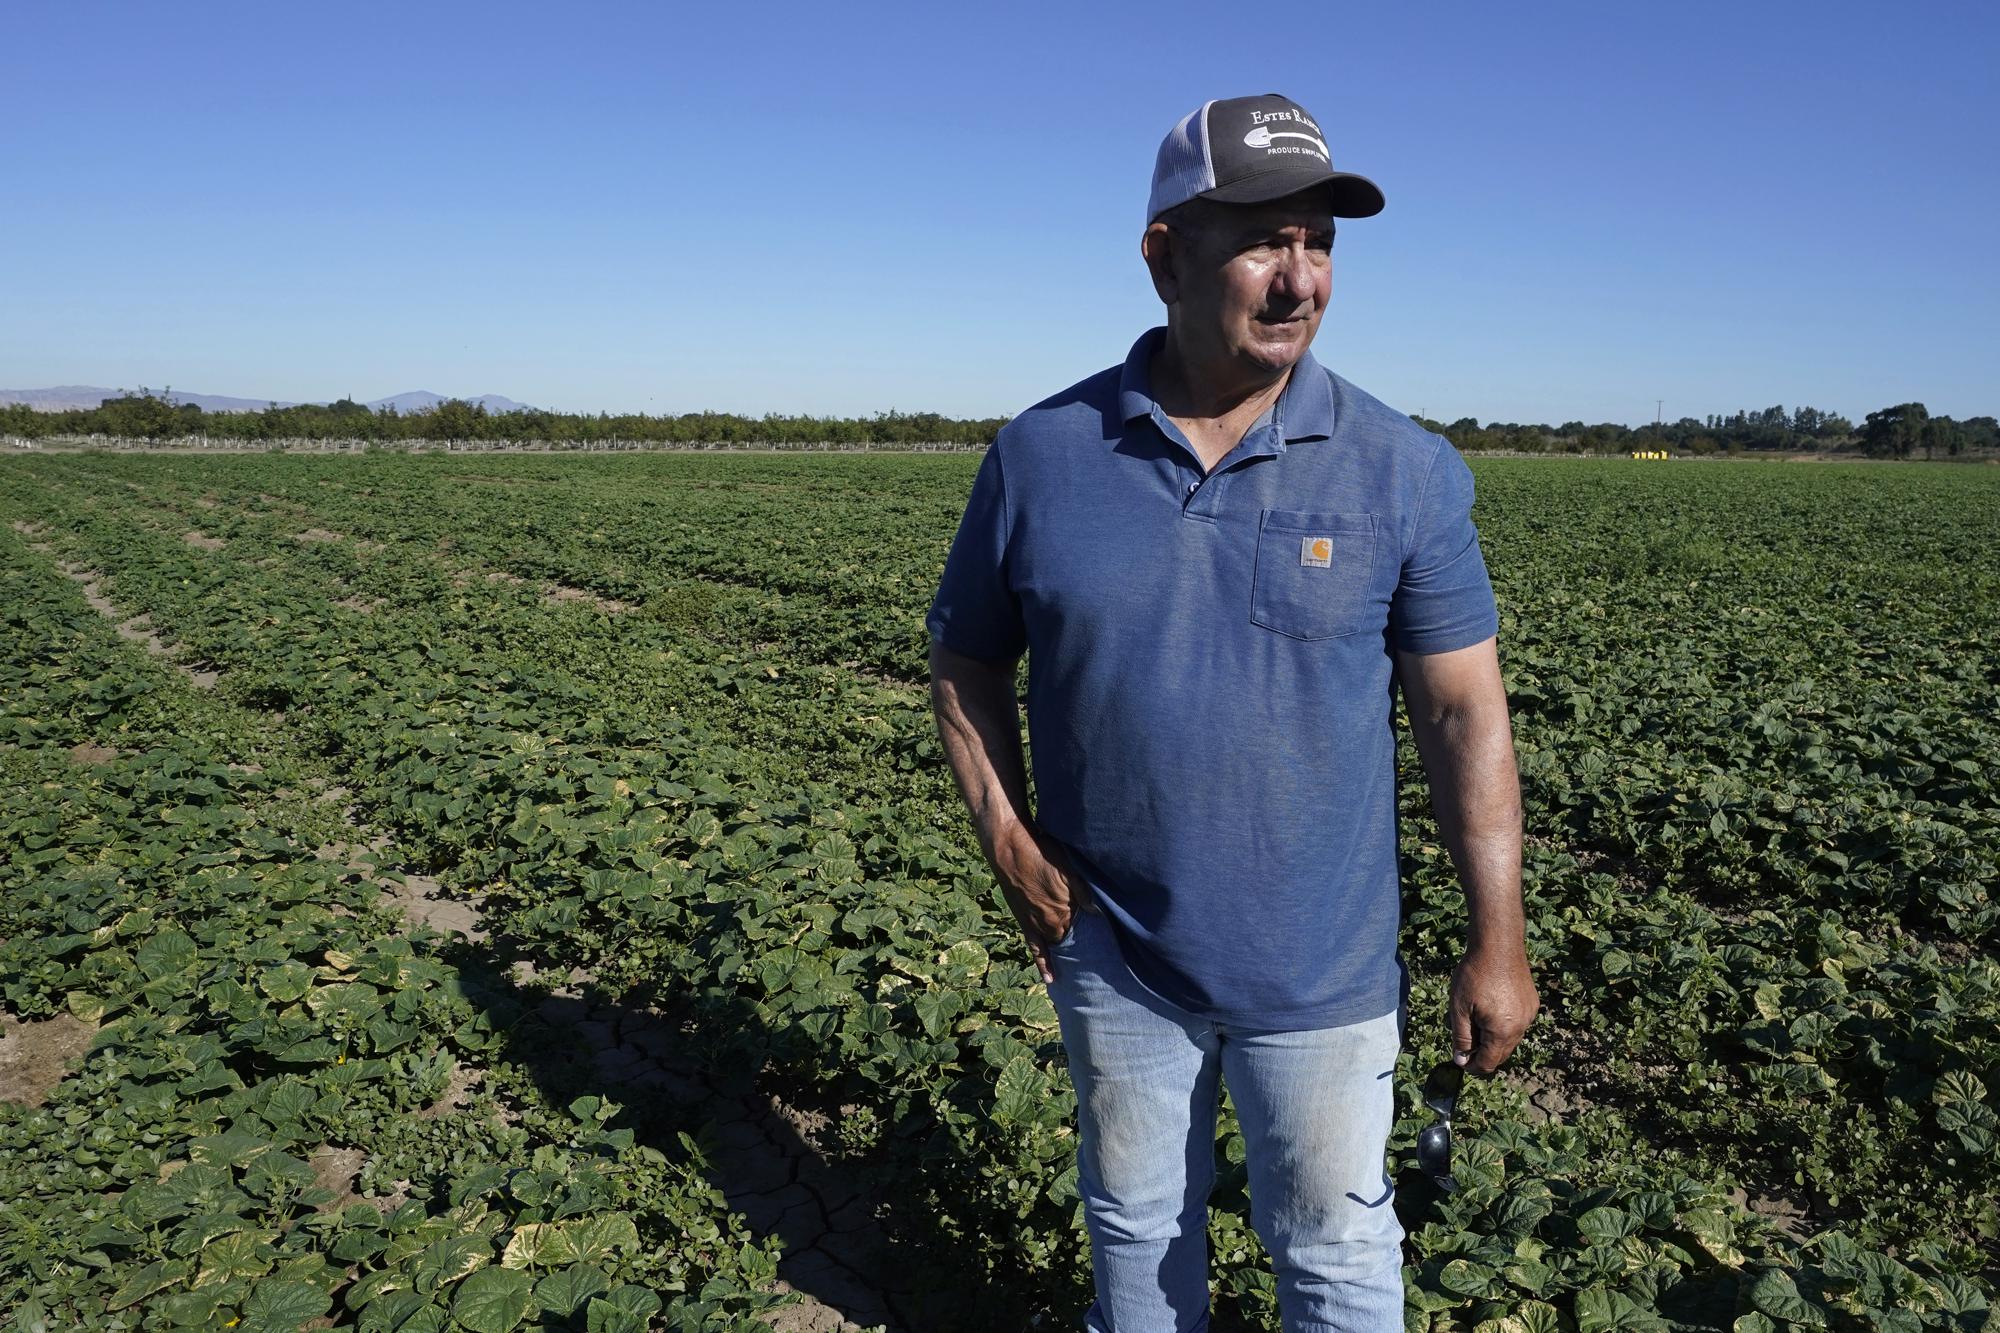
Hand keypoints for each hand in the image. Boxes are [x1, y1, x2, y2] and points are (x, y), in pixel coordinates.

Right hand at [987, 820, 1085, 983]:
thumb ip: (1082, 891)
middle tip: (1094, 956)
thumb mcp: (1067, 867)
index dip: (1092, 933)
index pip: (1084, 928)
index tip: (1104, 942)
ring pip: (1056, 945)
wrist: (1008, 849)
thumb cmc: (1040, 852)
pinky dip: (1043, 963)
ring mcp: (1037, 924)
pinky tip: (1049, 978)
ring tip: (1078, 968)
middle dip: (1080, 944)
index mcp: (1066, 907)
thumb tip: (1095, 911)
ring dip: (1066, 954)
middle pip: (1071, 938)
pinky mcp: (1024, 922)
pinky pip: (1035, 949)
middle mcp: (1052, 921)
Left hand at [1447, 943, 1538, 1074]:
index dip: (1473, 1067)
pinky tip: (1490, 1009)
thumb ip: (1461, 1037)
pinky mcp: (1532, 1004)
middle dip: (1483, 1054)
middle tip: (1465, 1042)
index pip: (1489, 1063)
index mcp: (1502, 1031)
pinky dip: (1504, 1025)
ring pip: (1511, 1039)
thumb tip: (1461, 1060)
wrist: (1498, 945)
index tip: (1460, 1061)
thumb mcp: (1459, 1008)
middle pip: (1501, 1054)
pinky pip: (1518, 1024)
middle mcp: (1521, 1027)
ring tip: (1475, 1021)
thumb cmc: (1474, 974)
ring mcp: (1529, 1015)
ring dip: (1494, 1039)